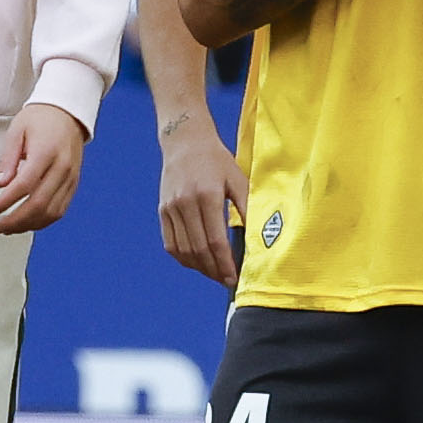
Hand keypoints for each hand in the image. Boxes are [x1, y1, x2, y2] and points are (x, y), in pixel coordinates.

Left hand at [0, 99, 87, 232]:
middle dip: (15, 221)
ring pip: (51, 212)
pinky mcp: (74, 183)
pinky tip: (27, 223)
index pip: (25, 185)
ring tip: (9, 228)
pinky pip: (60, 209)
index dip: (6, 202)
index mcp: (46, 152)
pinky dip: (43, 221)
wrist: (68, 112)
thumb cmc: (39, 118)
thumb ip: (8, 159)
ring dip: (28, 225)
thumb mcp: (17, 130)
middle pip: (39, 204)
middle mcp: (62, 167)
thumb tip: (0, 186)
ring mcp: (71, 177)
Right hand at [159, 116, 244, 282]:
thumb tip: (260, 237)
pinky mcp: (163, 210)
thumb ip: (248, 208)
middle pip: (199, 249)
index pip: (215, 241)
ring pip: (183, 250)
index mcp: (207, 195)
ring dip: (199, 268)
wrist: (186, 142)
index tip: (234, 277)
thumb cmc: (217, 160)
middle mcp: (185, 203)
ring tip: (215, 274)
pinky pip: (171, 243)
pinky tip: (197, 263)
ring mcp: (171, 208)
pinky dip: (184, 258)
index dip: (225, 263)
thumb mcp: (238, 180)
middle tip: (227, 281)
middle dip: (214, 270)